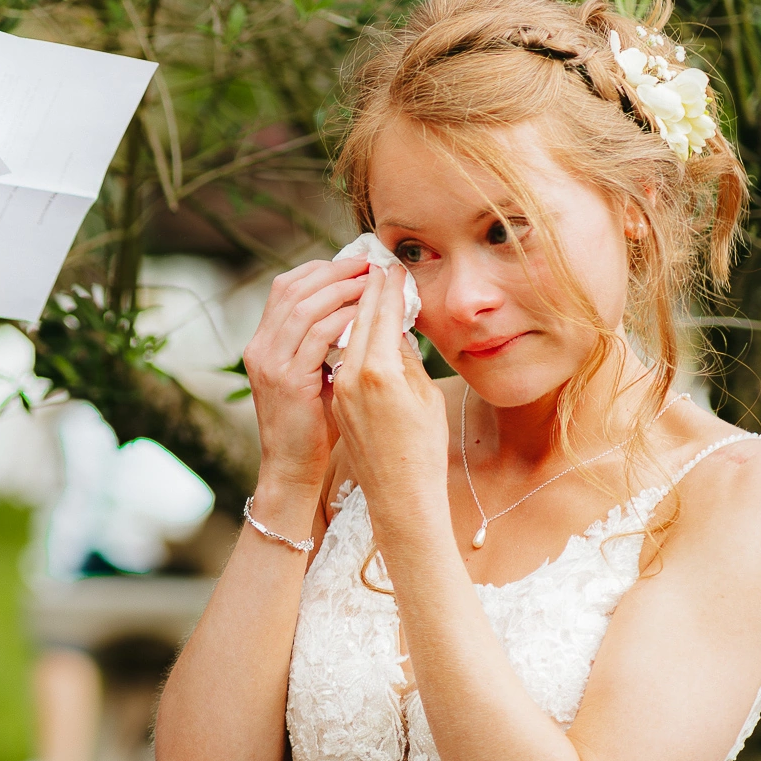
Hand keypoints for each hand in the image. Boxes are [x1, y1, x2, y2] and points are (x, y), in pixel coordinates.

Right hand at [241, 256, 371, 491]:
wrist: (292, 467)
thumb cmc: (312, 424)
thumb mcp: (313, 375)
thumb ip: (324, 344)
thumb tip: (360, 310)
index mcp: (263, 343)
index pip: (284, 287)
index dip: (319, 270)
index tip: (354, 264)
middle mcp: (260, 348)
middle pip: (293, 288)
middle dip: (334, 271)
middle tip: (369, 263)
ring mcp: (270, 363)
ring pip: (304, 306)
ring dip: (341, 288)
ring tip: (372, 283)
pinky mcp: (288, 380)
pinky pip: (317, 336)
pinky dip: (343, 318)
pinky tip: (366, 314)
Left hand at [328, 264, 447, 516]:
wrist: (399, 496)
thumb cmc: (424, 450)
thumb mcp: (425, 398)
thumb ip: (406, 360)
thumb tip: (395, 332)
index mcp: (380, 372)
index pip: (381, 315)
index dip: (386, 288)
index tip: (390, 267)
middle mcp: (353, 376)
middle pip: (357, 318)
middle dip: (364, 289)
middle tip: (372, 264)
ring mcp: (340, 389)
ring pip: (343, 336)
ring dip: (350, 308)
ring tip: (359, 286)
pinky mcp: (335, 400)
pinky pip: (339, 356)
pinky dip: (345, 335)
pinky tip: (351, 323)